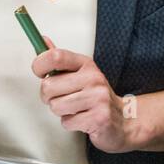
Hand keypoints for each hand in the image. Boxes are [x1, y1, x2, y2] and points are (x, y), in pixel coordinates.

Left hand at [32, 36, 141, 153]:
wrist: (124, 118)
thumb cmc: (96, 95)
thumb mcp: (80, 73)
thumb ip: (60, 60)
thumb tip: (42, 40)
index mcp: (86, 64)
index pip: (56, 56)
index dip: (40, 64)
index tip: (39, 72)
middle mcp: (93, 78)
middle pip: (49, 86)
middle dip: (48, 96)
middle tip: (60, 97)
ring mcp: (97, 98)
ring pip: (55, 106)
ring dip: (60, 111)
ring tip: (74, 108)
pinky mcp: (98, 118)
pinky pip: (67, 122)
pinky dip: (70, 123)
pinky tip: (82, 118)